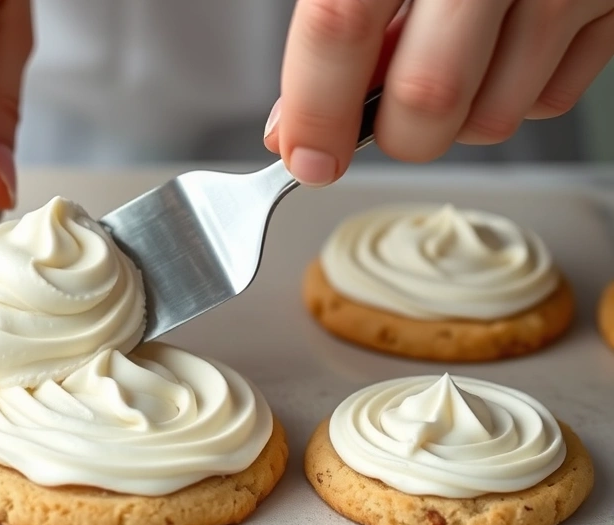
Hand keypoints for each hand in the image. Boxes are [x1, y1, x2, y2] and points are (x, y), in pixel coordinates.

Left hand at [264, 0, 613, 186]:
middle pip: (426, 95)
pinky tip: (501, 52)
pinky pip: (550, 101)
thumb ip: (338, 24)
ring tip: (452, 65)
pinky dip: (513, 98)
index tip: (307, 157)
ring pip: (492, 118)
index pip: (342, 26)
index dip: (316, 108)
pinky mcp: (612, 6)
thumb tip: (295, 122)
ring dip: (455, 121)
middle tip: (383, 118)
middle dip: (394, 133)